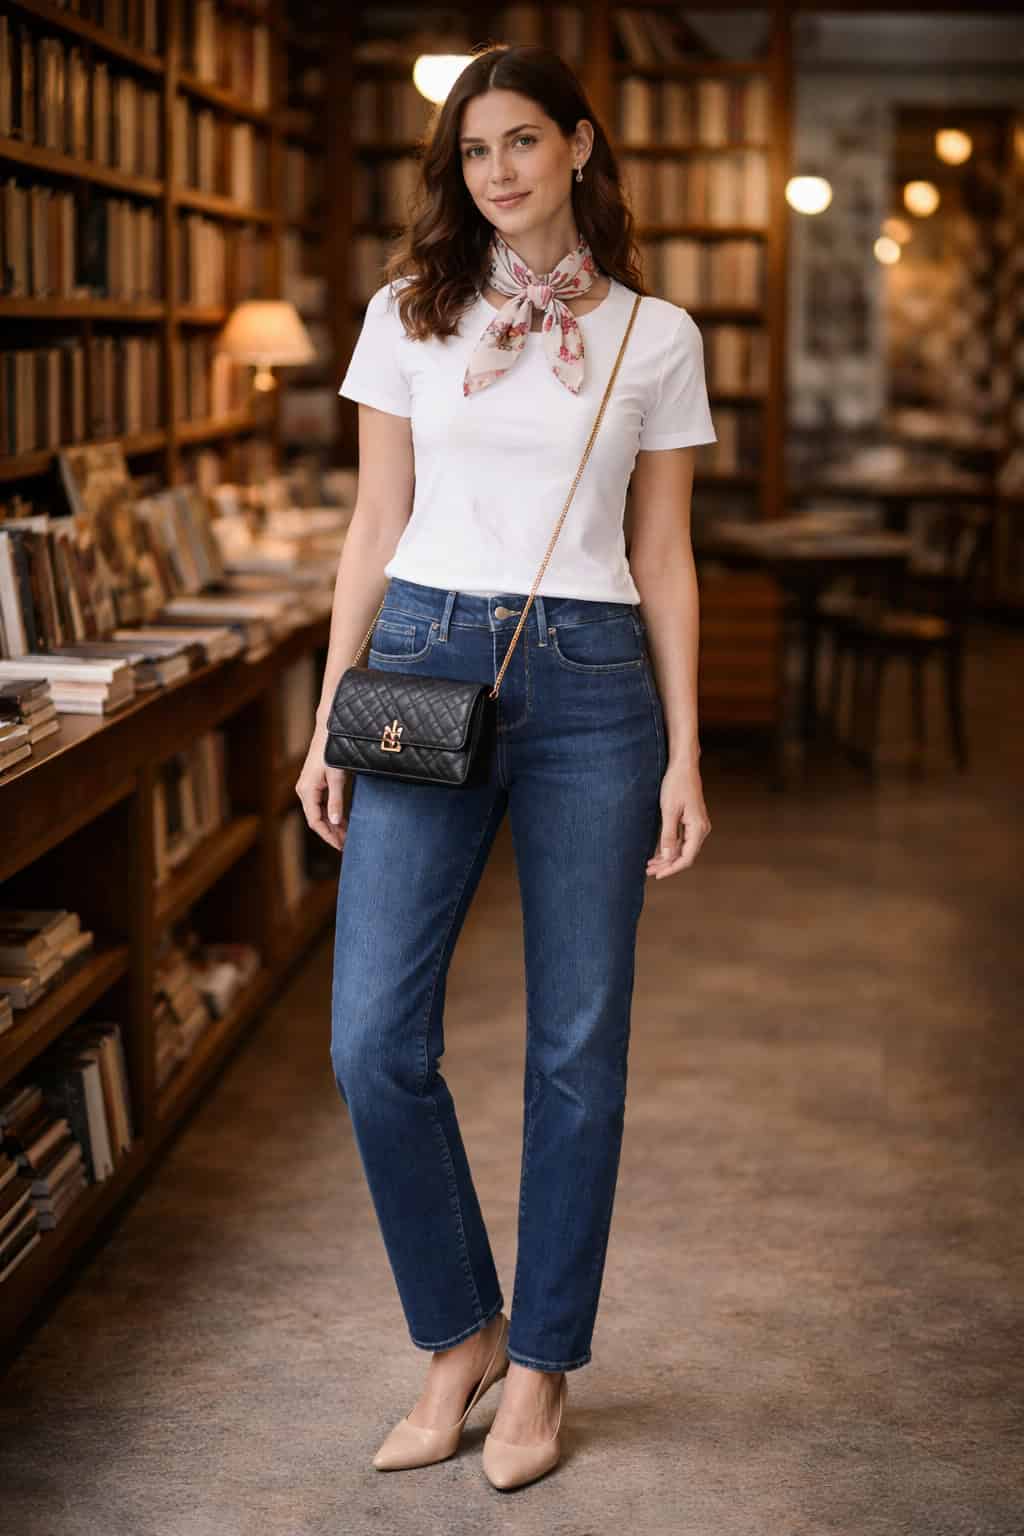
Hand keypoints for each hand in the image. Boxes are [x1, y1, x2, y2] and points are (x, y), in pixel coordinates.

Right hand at [296, 725, 347, 851]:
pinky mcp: (314, 784)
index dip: (328, 836)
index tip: (341, 846)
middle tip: (347, 845)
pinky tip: (342, 821)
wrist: (328, 732)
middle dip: (331, 833)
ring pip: (319, 813)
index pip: (315, 822)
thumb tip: (334, 822)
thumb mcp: (337, 777)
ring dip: (332, 825)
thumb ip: (336, 800)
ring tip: (346, 836)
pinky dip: (331, 815)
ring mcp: (308, 788)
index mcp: (307, 791)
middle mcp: (304, 791)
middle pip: (316, 820)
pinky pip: (321, 805)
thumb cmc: (332, 752)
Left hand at [646, 757, 710, 878]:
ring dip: (667, 857)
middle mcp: (701, 829)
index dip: (672, 869)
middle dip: (667, 865)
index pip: (687, 857)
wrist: (683, 766)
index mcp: (698, 828)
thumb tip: (668, 857)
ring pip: (683, 848)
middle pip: (685, 855)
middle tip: (649, 871)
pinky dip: (670, 847)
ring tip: (650, 864)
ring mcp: (697, 825)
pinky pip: (682, 840)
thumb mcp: (669, 810)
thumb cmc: (676, 784)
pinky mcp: (691, 821)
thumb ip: (669, 835)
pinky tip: (658, 853)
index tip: (658, 875)